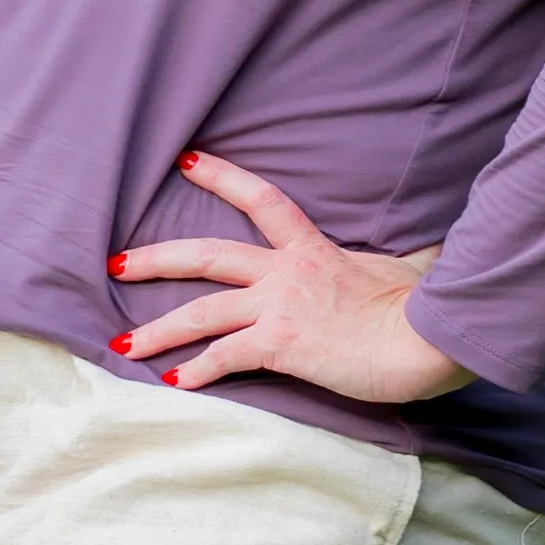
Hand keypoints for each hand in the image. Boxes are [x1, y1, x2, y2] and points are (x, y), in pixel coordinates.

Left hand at [109, 151, 471, 404]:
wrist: (425, 337)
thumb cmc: (421, 307)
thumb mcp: (405, 269)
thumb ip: (396, 261)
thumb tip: (427, 256)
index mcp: (312, 249)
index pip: (262, 201)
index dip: (224, 178)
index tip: (189, 162)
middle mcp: (285, 272)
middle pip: (206, 254)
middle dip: (155, 259)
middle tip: (116, 263)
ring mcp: (278, 307)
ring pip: (201, 312)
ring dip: (158, 331)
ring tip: (123, 345)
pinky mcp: (279, 344)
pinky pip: (224, 356)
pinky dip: (195, 371)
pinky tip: (173, 382)